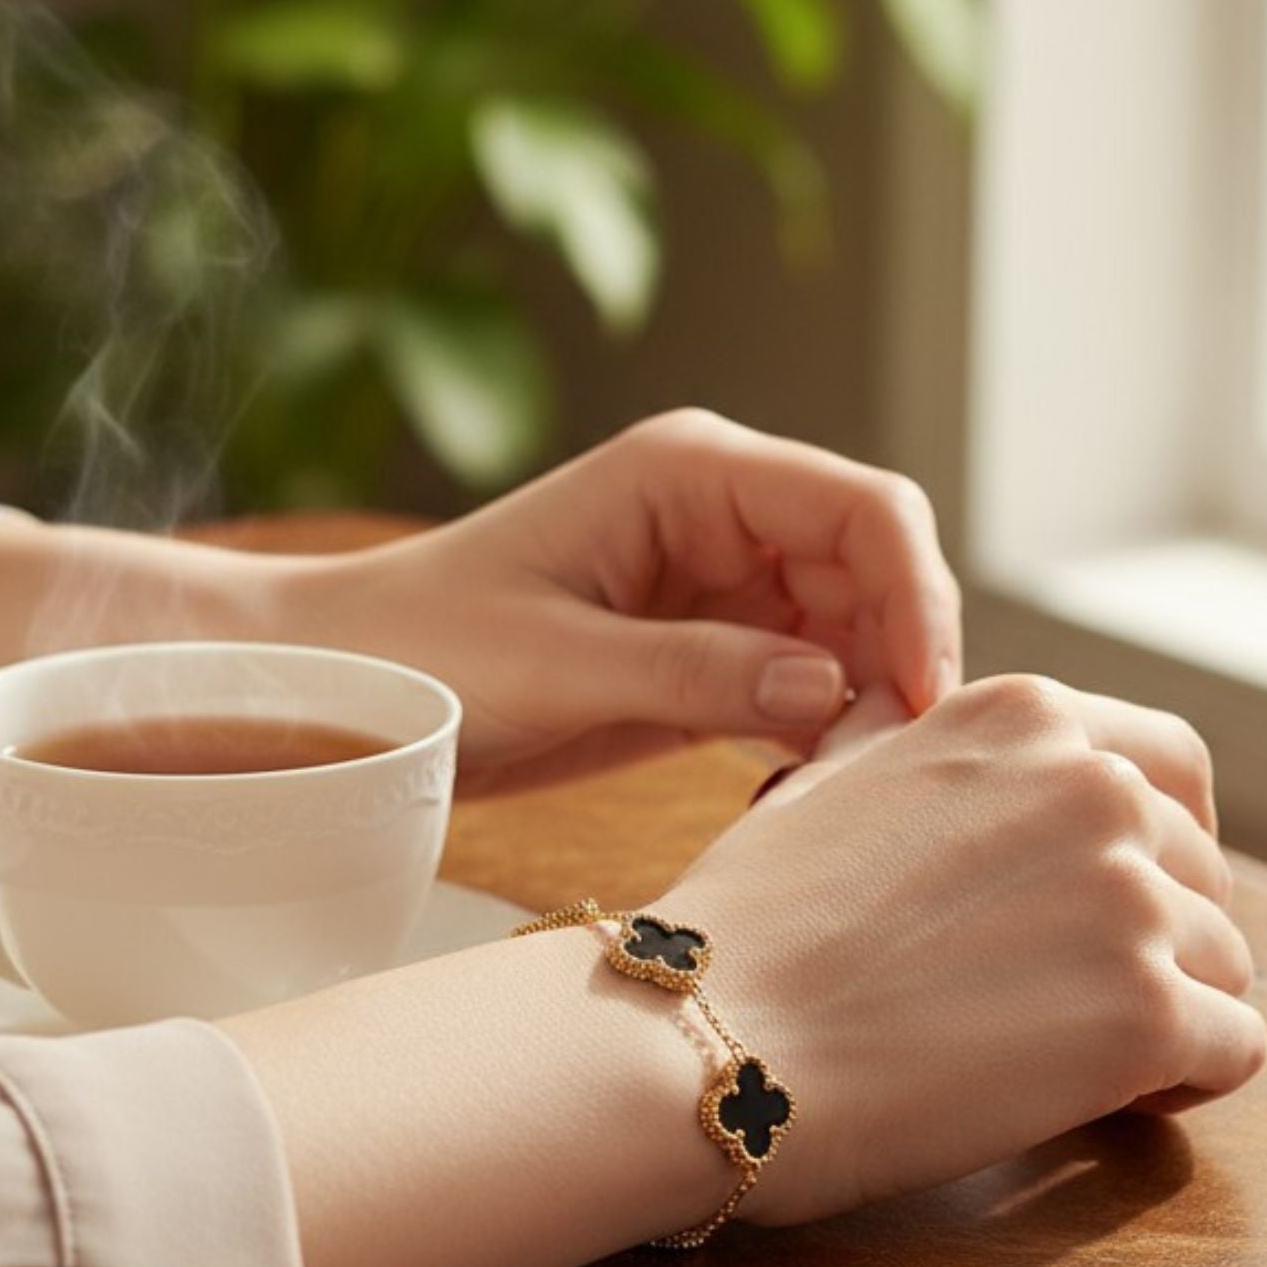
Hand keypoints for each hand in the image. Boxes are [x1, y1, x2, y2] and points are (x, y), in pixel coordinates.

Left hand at [293, 408, 962, 788]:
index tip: (923, 700)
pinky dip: (821, 734)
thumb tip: (836, 689)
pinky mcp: (707, 649)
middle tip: (884, 771)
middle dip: (899, 663)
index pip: (861, 508)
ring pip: (852, 634)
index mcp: (689, 472)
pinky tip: (805, 794)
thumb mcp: (558, 666)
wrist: (343, 689)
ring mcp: (719, 583)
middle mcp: (721, 513)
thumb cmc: (421, 651)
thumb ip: (699, 673)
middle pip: (873, 572)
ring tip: (841, 793)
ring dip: (866, 706)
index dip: (916, 595)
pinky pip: (803, 683)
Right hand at [666, 675, 1265, 1224]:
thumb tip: (935, 735)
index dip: (1162, 842)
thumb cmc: (751, 919)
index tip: (1122, 897)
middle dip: (1151, 938)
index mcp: (1022, 717)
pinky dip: (1180, 1082)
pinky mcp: (1147, 1013)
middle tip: (1057, 998)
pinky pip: (1234, 1051)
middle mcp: (1094, 786)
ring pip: (1223, 965)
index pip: (1172, 767)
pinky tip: (1095, 1094)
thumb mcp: (833, 776)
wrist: (712, 1032)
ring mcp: (1129, 896)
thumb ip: (920, 746)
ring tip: (1057, 1051)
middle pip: (1202, 874)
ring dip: (1162, 1013)